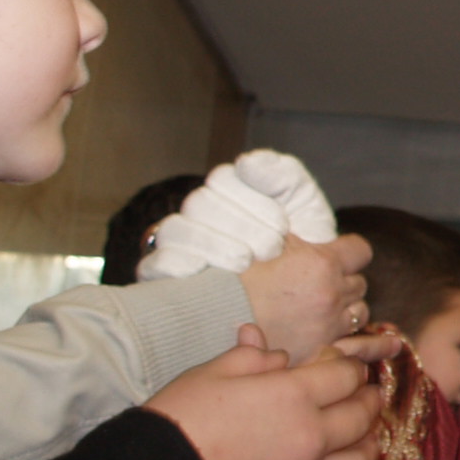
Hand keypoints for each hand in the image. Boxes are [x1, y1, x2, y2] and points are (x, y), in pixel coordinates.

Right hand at [146, 150, 338, 281]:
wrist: (301, 297)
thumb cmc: (303, 247)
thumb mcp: (305, 208)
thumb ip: (284, 176)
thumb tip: (246, 162)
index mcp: (230, 188)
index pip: (223, 179)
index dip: (253, 202)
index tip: (283, 228)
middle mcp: (198, 210)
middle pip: (200, 204)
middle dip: (241, 227)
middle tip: (271, 250)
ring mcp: (177, 241)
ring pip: (176, 230)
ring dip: (213, 245)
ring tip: (244, 263)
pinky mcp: (162, 273)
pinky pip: (154, 262)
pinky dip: (173, 263)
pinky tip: (199, 269)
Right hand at [152, 331, 376, 459]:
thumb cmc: (175, 426)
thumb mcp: (208, 376)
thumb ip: (250, 359)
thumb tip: (277, 353)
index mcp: (293, 396)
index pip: (346, 377)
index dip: (351, 370)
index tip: (349, 370)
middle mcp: (311, 440)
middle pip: (361, 418)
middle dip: (367, 404)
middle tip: (366, 399)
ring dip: (366, 449)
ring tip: (363, 442)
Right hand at [239, 235, 372, 362]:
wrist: (209, 319)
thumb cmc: (235, 278)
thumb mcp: (269, 244)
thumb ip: (299, 238)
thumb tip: (314, 232)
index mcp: (322, 263)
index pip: (361, 251)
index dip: (350, 252)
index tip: (339, 255)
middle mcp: (332, 295)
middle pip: (359, 283)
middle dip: (344, 281)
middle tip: (320, 284)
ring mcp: (328, 326)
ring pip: (359, 313)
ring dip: (346, 309)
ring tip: (321, 308)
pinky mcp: (319, 351)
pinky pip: (347, 341)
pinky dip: (338, 335)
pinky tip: (321, 330)